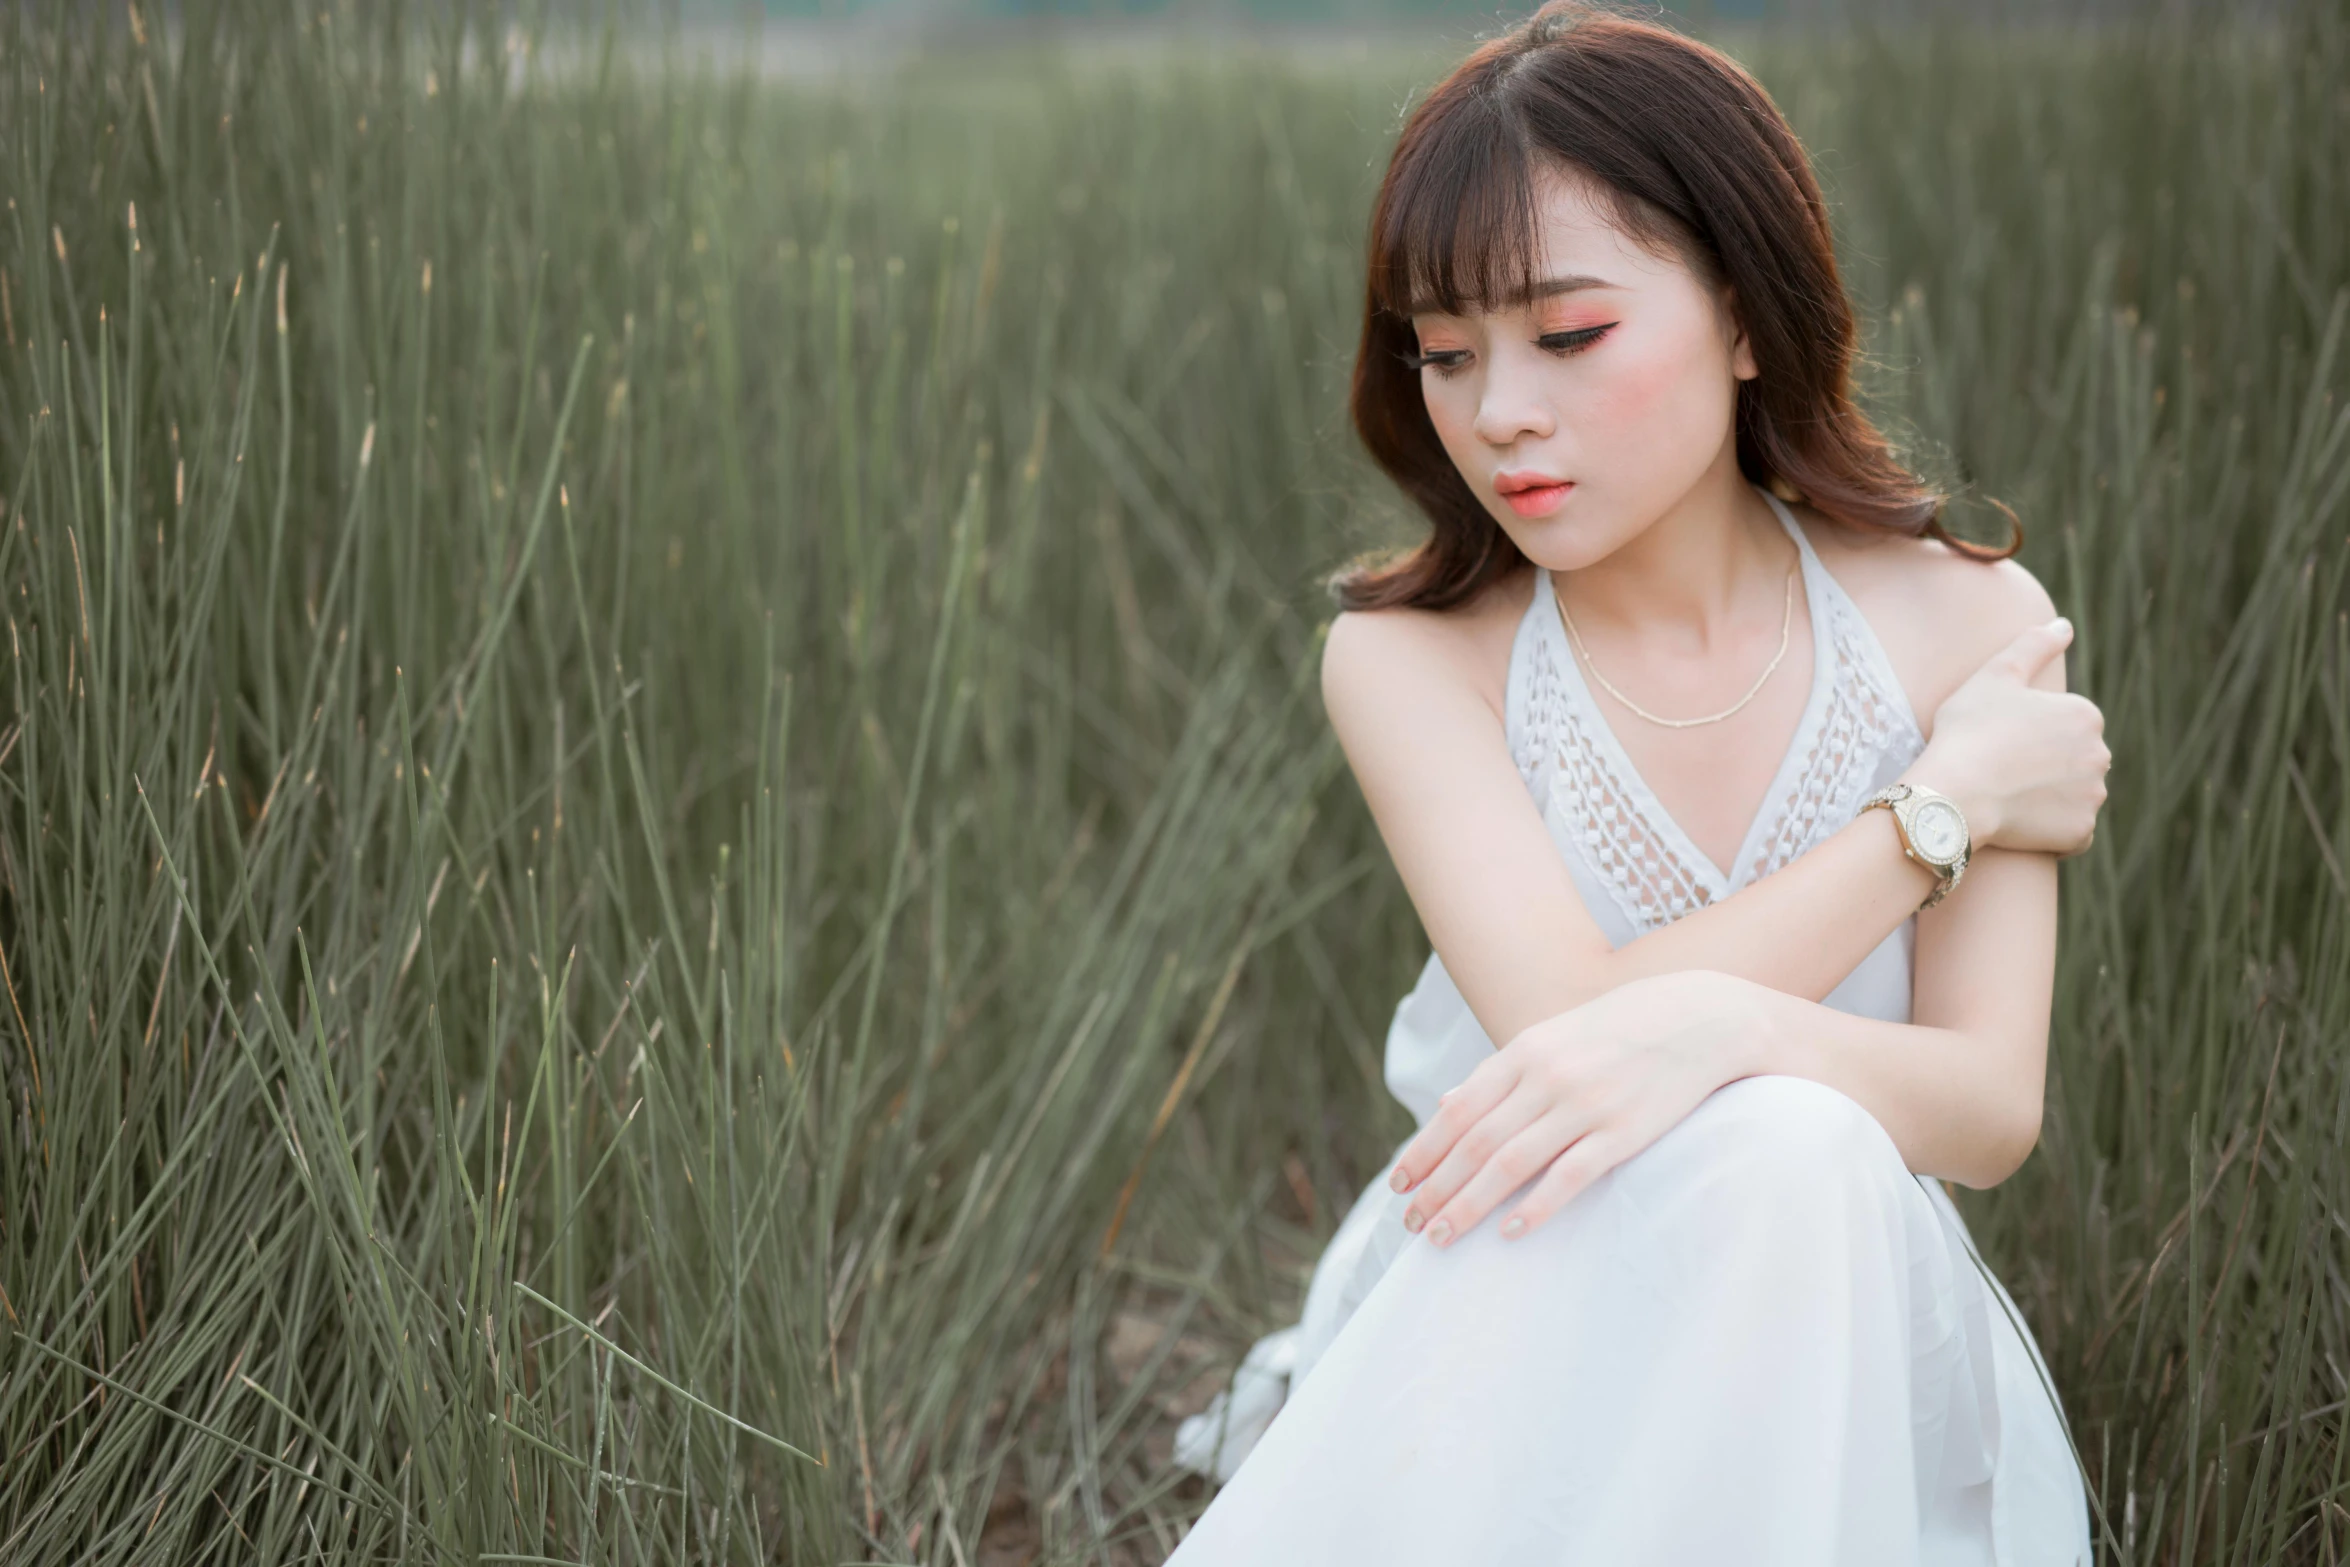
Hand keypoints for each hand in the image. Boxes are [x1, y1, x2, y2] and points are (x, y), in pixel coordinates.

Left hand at [1388, 972, 1763, 1245]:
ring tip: (1443, 1235)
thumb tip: (1447, 1102)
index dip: (1424, 1150)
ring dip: (1469, 1204)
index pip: (1458, 1110)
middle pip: (1475, 1142)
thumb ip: (1499, 1072)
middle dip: (1437, 1187)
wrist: (1698, 1019)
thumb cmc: (1617, 1030)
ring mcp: (1585, 1105)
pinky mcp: (1624, 1132)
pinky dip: (1535, 1206)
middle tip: (1412, 1224)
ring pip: (1510, 1163)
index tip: (1398, 1185)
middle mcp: (1547, 1077)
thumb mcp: (1551, 1036)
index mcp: (1524, 1053)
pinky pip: (1569, 1176)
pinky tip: (1510, 1232)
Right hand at [1907, 619, 2108, 855]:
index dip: (2031, 731)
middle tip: (2002, 769)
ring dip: (2052, 796)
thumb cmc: (1969, 731)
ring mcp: (2093, 797)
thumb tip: (2064, 626)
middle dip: (2048, 763)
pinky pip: (2073, 831)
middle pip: (2075, 758)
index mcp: (2085, 715)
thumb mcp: (1995, 675)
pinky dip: (2053, 828)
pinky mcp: (2080, 832)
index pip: (2066, 724)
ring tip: (2008, 796)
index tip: (2001, 740)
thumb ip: (2033, 645)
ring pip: (2076, 794)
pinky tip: (2022, 822)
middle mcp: (2101, 754)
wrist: (1953, 795)